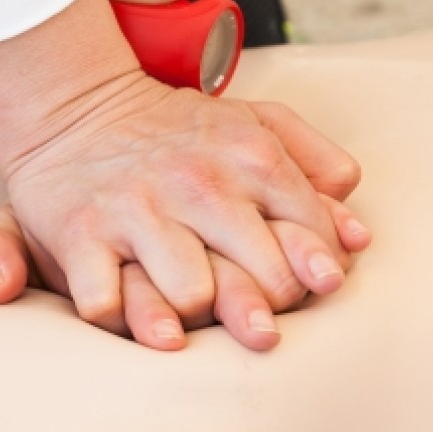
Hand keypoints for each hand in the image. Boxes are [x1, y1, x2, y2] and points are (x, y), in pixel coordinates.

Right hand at [0, 75, 368, 351]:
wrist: (73, 108)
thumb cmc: (175, 131)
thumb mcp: (254, 120)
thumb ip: (315, 163)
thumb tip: (359, 236)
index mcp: (250, 156)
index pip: (311, 234)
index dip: (316, 272)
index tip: (309, 289)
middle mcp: (197, 183)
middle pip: (264, 278)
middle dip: (269, 309)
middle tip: (258, 323)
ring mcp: (136, 211)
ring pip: (192, 298)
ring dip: (195, 319)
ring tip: (194, 322)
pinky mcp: (79, 236)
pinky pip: (107, 304)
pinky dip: (121, 321)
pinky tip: (134, 319)